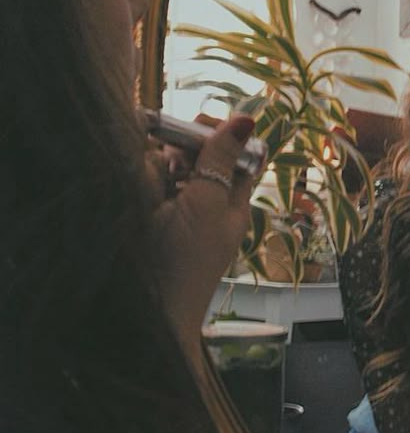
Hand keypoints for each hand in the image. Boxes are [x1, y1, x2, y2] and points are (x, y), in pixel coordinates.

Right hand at [147, 113, 255, 358]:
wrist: (145, 313)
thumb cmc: (184, 263)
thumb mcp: (207, 205)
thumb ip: (219, 161)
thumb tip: (246, 119)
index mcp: (232, 202)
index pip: (235, 153)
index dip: (218, 135)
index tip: (197, 129)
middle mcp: (203, 203)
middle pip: (196, 155)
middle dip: (182, 151)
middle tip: (174, 168)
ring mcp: (172, 210)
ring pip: (167, 165)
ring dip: (159, 170)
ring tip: (157, 195)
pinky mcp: (145, 215)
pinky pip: (145, 183)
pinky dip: (143, 184)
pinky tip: (140, 201)